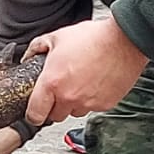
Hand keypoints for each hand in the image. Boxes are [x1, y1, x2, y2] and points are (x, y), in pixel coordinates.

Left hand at [24, 18, 147, 123]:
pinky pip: (92, 108)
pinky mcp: (105, 104)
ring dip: (73, 103)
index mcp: (52, 82)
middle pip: (55, 116)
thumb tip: (28, 57)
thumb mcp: (57, 37)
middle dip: (54, 106)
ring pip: (74, 112)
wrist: (124, 40)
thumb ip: (37, 48)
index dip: (33, 114)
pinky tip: (93, 83)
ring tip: (79, 83)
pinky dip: (91, 100)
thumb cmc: (93, 38)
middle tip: (59, 90)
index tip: (35, 111)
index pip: (35, 114)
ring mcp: (88, 102)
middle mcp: (69, 97)